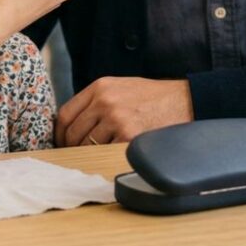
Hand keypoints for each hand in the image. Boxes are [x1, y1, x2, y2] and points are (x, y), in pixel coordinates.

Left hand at [55, 77, 193, 145]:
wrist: (185, 100)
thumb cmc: (152, 97)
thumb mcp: (120, 87)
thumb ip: (96, 101)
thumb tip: (73, 125)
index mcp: (100, 87)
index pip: (66, 114)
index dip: (60, 133)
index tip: (62, 143)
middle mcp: (105, 101)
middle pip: (73, 132)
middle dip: (73, 147)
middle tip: (78, 156)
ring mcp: (116, 118)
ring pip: (88, 145)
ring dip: (90, 154)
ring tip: (98, 156)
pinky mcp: (129, 135)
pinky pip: (106, 153)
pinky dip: (106, 157)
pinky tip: (113, 156)